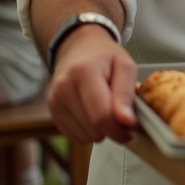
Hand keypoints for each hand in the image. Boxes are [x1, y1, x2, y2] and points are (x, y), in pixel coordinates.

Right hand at [47, 24, 137, 143]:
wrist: (78, 47)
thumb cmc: (106, 57)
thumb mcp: (125, 65)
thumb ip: (126, 93)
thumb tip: (127, 122)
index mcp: (84, 72)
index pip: (101, 115)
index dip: (120, 129)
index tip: (133, 129)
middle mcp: (63, 88)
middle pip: (93, 128)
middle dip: (112, 129)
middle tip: (122, 115)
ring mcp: (54, 101)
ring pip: (84, 136)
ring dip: (100, 131)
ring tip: (106, 109)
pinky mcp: (52, 112)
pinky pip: (75, 136)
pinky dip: (88, 131)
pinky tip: (93, 114)